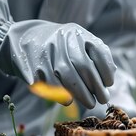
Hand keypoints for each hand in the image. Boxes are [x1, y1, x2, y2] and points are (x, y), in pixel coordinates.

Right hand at [0, 20, 115, 107]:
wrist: (25, 38)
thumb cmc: (59, 45)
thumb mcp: (78, 41)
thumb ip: (95, 55)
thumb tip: (110, 77)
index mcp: (77, 33)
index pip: (99, 51)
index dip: (106, 70)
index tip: (109, 83)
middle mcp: (62, 40)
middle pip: (84, 66)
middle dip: (96, 86)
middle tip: (103, 99)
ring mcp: (48, 53)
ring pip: (68, 76)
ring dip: (82, 93)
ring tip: (90, 103)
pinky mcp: (35, 66)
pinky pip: (51, 84)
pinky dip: (63, 95)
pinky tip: (69, 100)